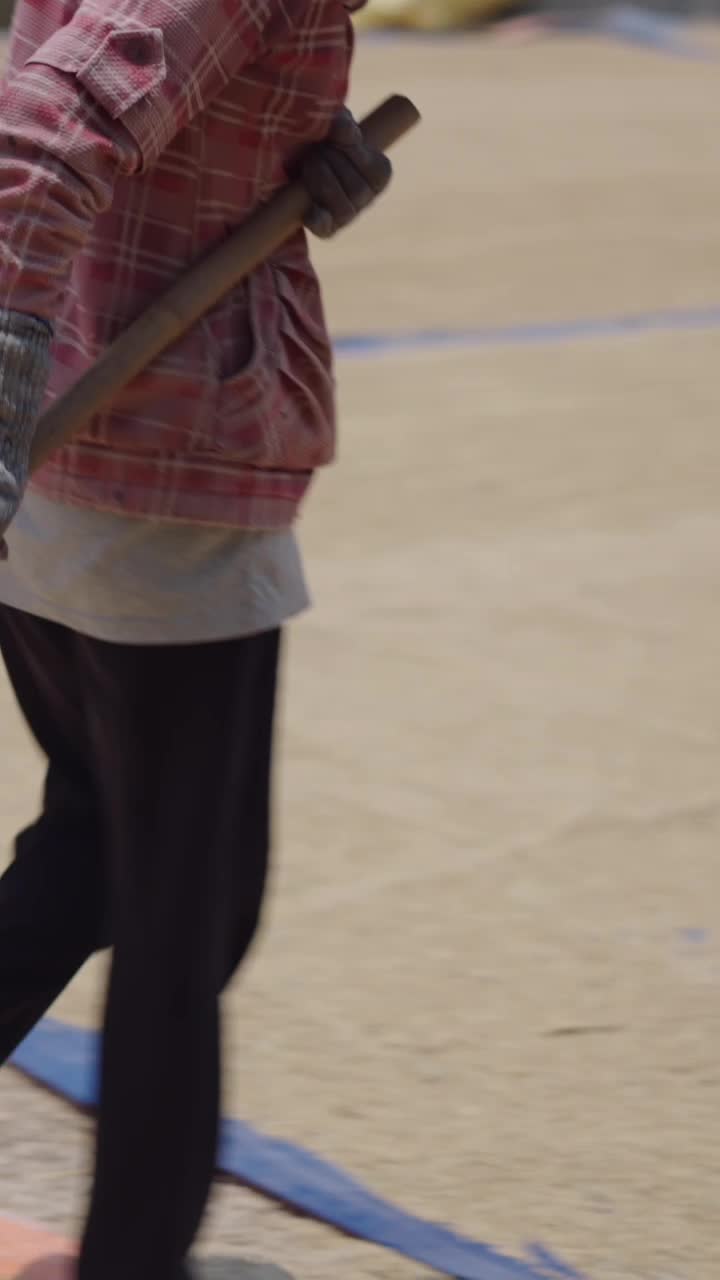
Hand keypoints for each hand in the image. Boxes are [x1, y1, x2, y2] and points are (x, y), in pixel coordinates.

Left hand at [300, 108, 392, 239]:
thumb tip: (345, 130)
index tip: (334, 139)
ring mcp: (347, 216)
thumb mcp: (332, 121)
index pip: (377, 171)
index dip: (352, 152)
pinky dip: (318, 221)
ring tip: (307, 165)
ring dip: (321, 182)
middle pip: (358, 190)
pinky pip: (326, 230)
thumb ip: (342, 122)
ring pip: (345, 210)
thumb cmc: (319, 135)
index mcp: (378, 174)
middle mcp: (367, 198)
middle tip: (314, 151)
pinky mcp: (325, 228)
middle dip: (331, 163)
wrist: (287, 151)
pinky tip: (310, 210)